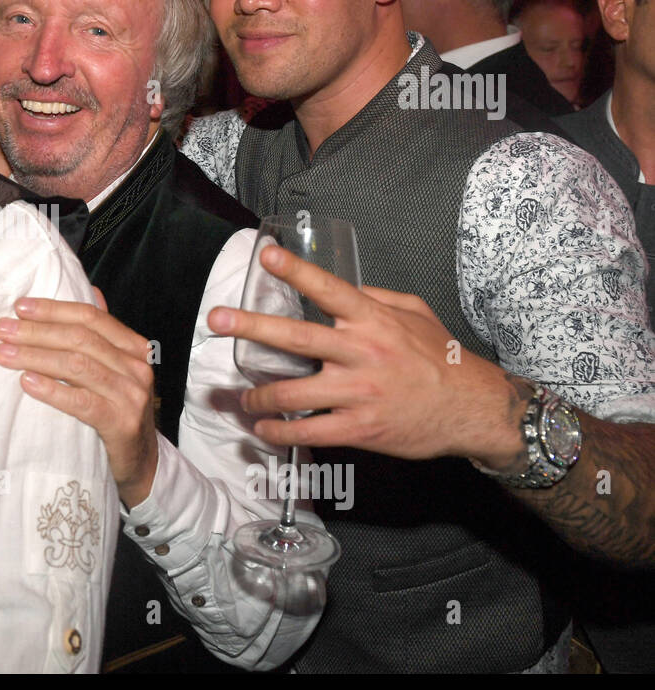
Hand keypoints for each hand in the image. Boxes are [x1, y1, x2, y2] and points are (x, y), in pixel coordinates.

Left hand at [0, 290, 157, 505]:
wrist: (142, 464)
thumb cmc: (119, 412)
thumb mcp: (115, 370)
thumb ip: (103, 334)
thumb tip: (90, 291)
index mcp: (133, 347)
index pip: (91, 317)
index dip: (53, 309)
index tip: (19, 307)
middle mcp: (136, 367)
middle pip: (81, 339)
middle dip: (37, 332)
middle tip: (1, 330)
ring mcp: (132, 395)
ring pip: (78, 366)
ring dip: (36, 356)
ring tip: (4, 353)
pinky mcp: (121, 424)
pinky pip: (82, 402)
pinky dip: (52, 390)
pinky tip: (27, 383)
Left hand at [206, 244, 524, 470]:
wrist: (473, 410)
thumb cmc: (444, 359)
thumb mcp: (417, 314)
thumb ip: (377, 297)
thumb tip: (344, 287)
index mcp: (373, 321)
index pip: (329, 290)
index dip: (296, 272)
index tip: (267, 257)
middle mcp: (362, 352)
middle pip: (295, 337)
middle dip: (250, 326)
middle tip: (215, 319)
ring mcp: (359, 392)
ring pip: (292, 393)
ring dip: (258, 397)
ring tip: (241, 398)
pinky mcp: (360, 428)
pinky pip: (309, 431)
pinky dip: (280, 432)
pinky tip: (264, 430)